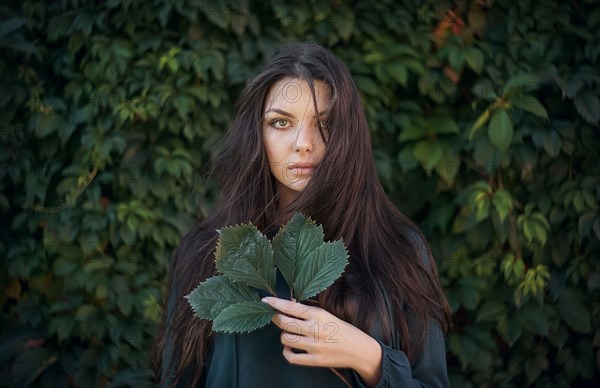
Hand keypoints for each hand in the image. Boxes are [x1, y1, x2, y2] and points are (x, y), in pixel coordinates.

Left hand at [261, 296, 381, 385]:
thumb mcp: (327, 314)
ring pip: (285, 338)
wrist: (360, 349)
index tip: (264, 300)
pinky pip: (291, 357)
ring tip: (289, 333)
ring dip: (283, 335)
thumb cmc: (342, 329)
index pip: (290, 307)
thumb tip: (287, 302)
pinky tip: (290, 347)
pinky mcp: (315, 360)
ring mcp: (314, 345)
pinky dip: (286, 351)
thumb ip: (308, 310)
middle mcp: (315, 329)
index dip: (274, 303)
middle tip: (275, 317)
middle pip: (284, 322)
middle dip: (276, 318)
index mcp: (318, 314)